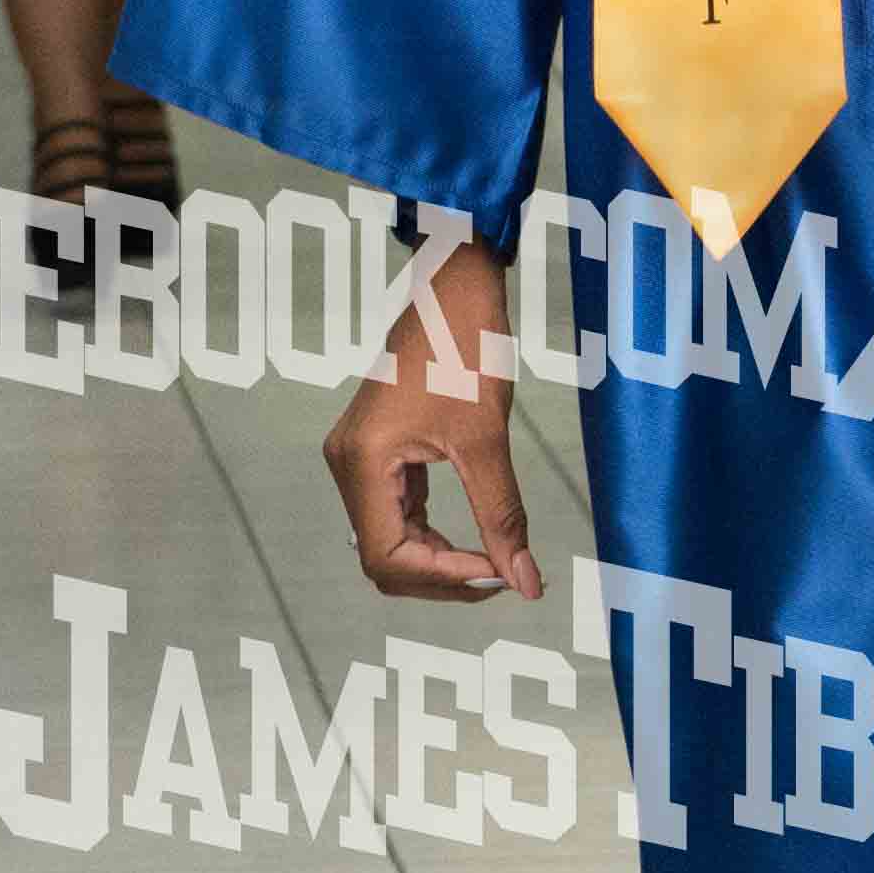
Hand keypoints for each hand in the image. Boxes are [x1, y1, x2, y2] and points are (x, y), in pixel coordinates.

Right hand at [323, 236, 541, 601]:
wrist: (454, 289)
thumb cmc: (466, 348)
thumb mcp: (486, 439)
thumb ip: (503, 516)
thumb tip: (525, 583)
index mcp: (363, 462)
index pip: (389, 556)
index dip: (444, 578)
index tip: (499, 575)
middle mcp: (348, 465)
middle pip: (383, 557)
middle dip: (442, 577)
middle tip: (503, 576)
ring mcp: (359, 459)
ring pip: (390, 540)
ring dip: (439, 560)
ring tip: (494, 561)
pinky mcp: (377, 454)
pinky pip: (397, 513)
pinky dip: (433, 535)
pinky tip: (475, 539)